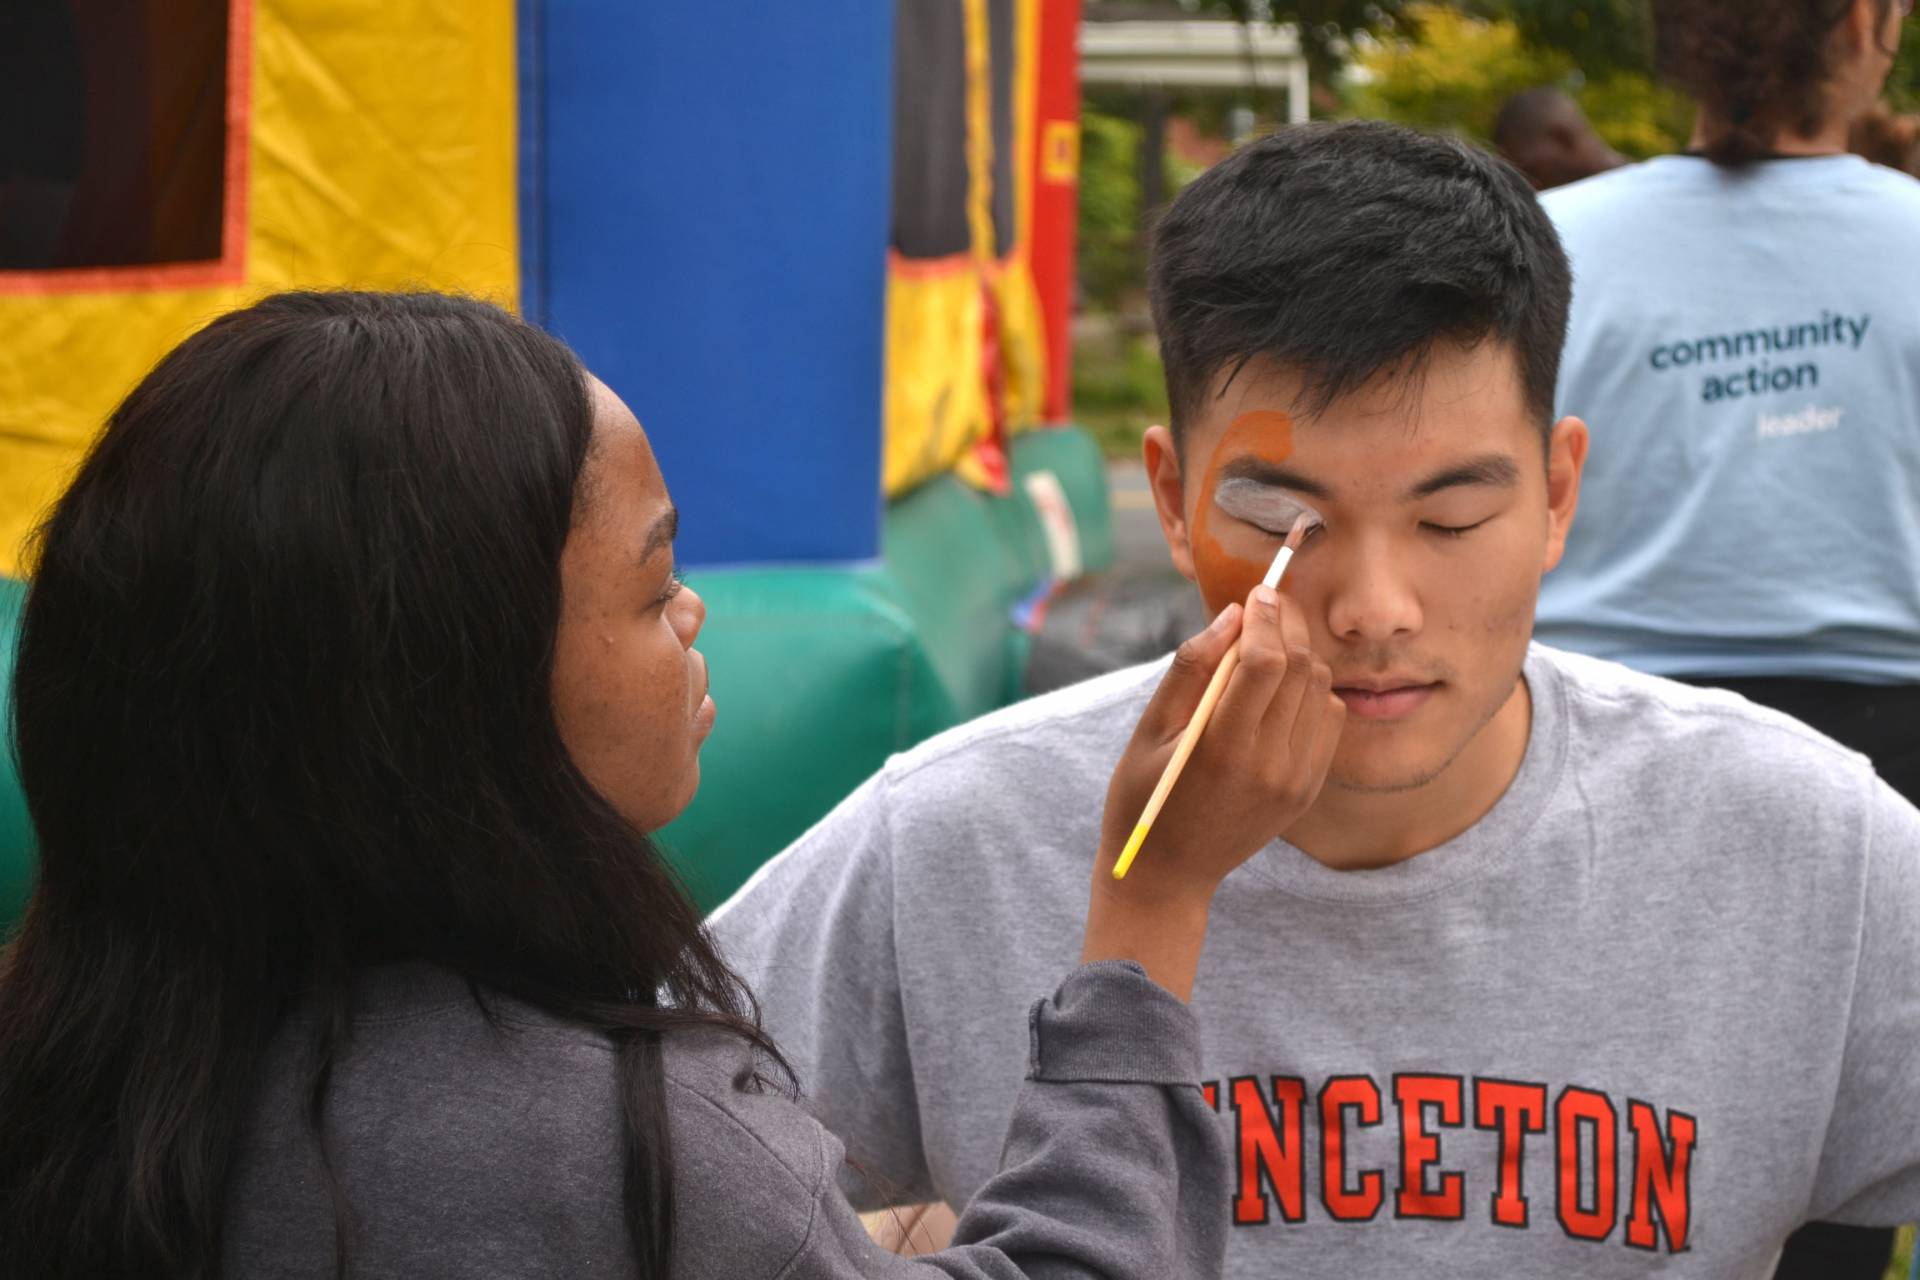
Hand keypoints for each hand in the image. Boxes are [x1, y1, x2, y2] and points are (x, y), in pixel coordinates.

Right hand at [1081, 583, 1344, 998]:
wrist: (1168, 875)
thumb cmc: (1143, 796)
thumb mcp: (1149, 729)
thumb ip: (1191, 667)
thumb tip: (1232, 614)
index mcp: (1224, 748)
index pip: (1266, 661)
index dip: (1264, 616)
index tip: (1256, 591)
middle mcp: (1271, 765)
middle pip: (1300, 668)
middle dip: (1286, 625)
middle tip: (1264, 605)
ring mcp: (1296, 781)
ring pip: (1321, 689)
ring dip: (1299, 656)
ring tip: (1267, 646)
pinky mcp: (1307, 790)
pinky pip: (1328, 720)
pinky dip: (1311, 692)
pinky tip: (1279, 692)